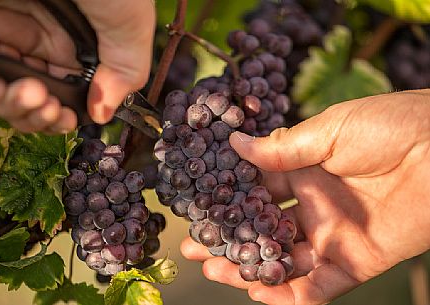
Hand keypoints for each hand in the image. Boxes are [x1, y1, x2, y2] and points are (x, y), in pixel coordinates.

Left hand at [0, 0, 154, 133]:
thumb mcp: (129, 20)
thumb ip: (126, 69)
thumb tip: (103, 114)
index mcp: (84, 40)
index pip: (77, 90)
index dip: (72, 112)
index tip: (69, 120)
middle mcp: (48, 36)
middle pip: (42, 95)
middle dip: (44, 115)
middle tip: (47, 110)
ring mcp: (10, 27)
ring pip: (9, 89)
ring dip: (18, 108)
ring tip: (27, 97)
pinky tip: (0, 87)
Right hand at [181, 89, 429, 304]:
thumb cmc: (392, 126)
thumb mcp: (331, 129)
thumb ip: (283, 146)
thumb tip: (235, 144)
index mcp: (304, 170)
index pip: (256, 189)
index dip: (227, 198)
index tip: (197, 206)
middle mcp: (313, 205)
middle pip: (263, 228)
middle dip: (230, 238)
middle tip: (195, 248)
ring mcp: (333, 235)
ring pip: (284, 259)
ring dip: (251, 267)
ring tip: (216, 270)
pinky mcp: (357, 261)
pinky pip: (319, 286)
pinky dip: (292, 294)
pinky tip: (262, 291)